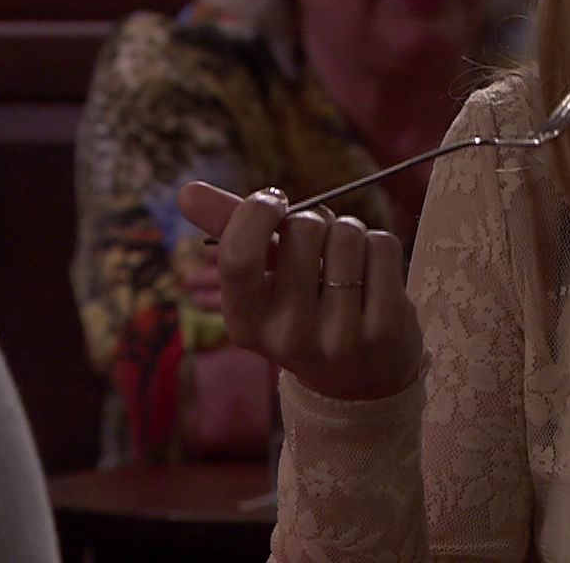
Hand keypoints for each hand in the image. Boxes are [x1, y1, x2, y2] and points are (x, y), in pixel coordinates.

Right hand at [178, 182, 422, 402]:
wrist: (364, 378)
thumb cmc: (303, 309)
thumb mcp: (262, 281)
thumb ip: (228, 231)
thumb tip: (185, 191)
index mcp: (245, 324)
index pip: (239, 256)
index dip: (257, 212)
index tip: (274, 202)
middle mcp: (287, 337)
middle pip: (303, 228)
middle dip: (314, 221)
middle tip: (316, 248)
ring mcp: (339, 336)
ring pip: (347, 232)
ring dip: (349, 232)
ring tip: (345, 266)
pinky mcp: (384, 328)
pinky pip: (382, 245)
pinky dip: (378, 247)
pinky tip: (372, 278)